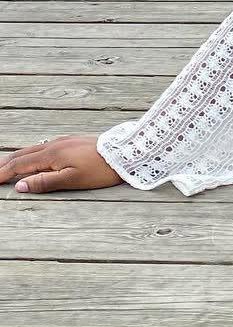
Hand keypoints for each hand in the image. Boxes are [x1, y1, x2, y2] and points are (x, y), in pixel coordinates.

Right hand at [0, 134, 124, 194]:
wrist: (125, 152)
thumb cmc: (100, 169)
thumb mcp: (72, 180)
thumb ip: (45, 182)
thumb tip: (19, 185)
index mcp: (51, 154)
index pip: (19, 165)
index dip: (2, 173)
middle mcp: (53, 144)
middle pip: (22, 154)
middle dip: (4, 164)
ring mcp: (63, 141)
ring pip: (32, 149)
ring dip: (16, 157)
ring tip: (5, 165)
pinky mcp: (72, 141)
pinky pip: (43, 146)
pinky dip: (29, 153)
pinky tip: (32, 156)